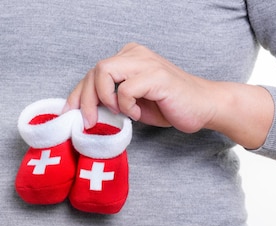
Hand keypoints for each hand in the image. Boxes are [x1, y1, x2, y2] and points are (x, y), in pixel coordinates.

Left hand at [65, 42, 272, 148]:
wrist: (204, 107)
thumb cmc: (169, 106)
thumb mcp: (132, 104)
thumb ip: (111, 101)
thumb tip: (84, 112)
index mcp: (128, 57)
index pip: (93, 72)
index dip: (78, 94)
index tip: (70, 113)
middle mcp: (135, 54)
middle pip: (94, 70)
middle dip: (85, 99)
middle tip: (89, 122)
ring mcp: (146, 63)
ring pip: (104, 71)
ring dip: (103, 98)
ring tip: (118, 113)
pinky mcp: (156, 76)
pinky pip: (125, 89)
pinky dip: (126, 105)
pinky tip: (137, 113)